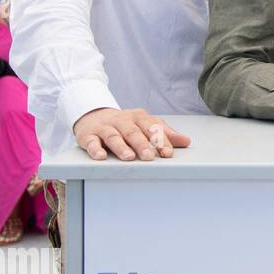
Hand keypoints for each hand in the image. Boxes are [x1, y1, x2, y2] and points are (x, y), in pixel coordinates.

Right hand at [73, 107, 189, 160]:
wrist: (93, 115)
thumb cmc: (125, 124)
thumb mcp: (145, 125)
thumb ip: (165, 133)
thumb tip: (186, 141)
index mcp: (138, 118)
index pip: (151, 128)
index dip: (160, 140)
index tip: (168, 153)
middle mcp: (122, 121)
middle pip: (133, 132)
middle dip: (142, 144)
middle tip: (149, 157)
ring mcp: (104, 127)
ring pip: (113, 136)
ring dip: (121, 147)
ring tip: (129, 157)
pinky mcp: (87, 135)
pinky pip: (91, 142)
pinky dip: (95, 149)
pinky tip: (100, 157)